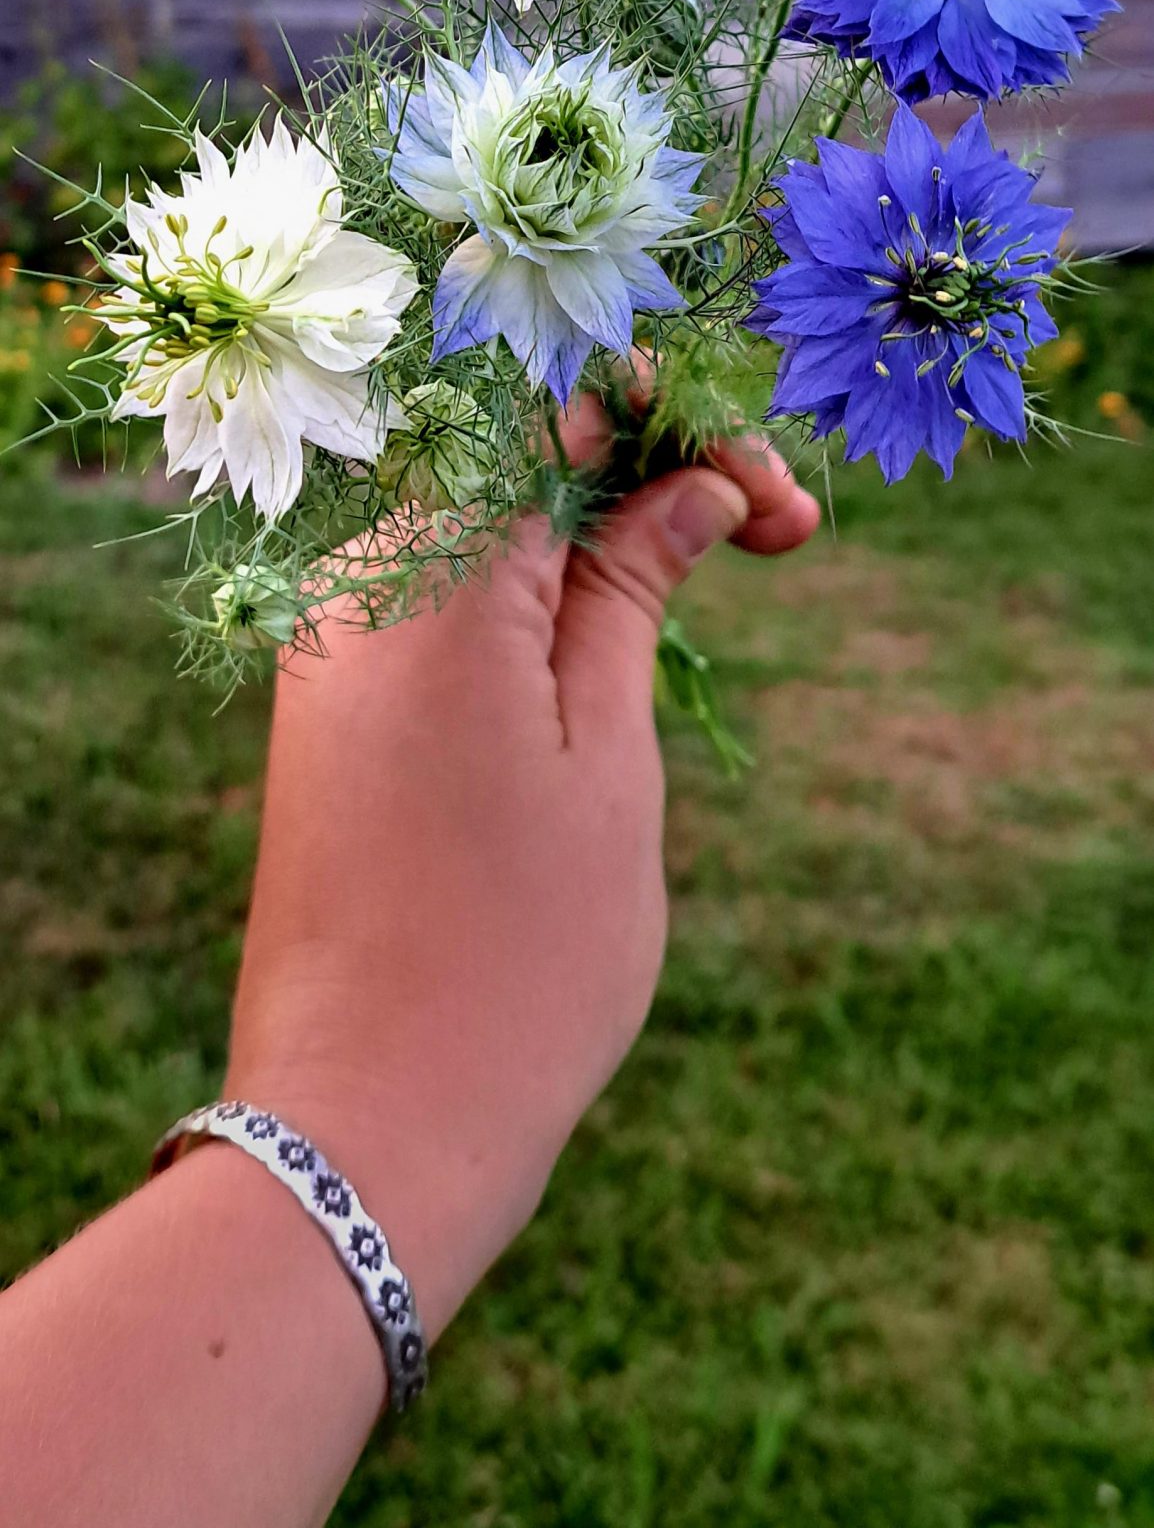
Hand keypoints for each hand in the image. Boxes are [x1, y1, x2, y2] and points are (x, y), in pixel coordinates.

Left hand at [227, 412, 819, 1341]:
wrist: (365, 1127)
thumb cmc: (517, 958)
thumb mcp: (610, 758)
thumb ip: (635, 592)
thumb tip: (692, 483)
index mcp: (433, 579)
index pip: (561, 417)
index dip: (683, 428)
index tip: (780, 503)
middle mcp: (358, 585)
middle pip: (517, 452)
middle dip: (647, 467)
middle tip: (774, 531)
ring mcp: (328, 641)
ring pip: (478, 516)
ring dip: (593, 524)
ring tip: (707, 566)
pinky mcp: (323, 701)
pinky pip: (433, 588)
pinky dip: (526, 584)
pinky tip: (607, 622)